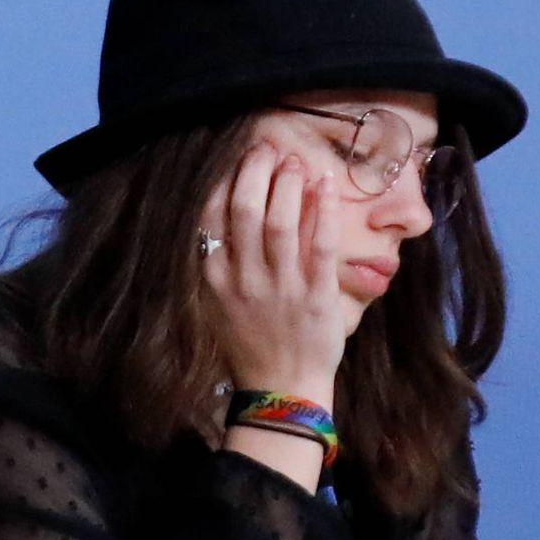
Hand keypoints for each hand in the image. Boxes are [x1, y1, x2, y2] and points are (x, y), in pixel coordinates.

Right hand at [197, 131, 362, 404]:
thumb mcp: (218, 303)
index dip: (227, 179)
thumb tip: (222, 209)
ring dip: (289, 184)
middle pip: (246, 211)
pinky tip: (326, 185)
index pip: (213, 216)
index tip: (241, 157)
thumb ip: (218, 260)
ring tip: (296, 162)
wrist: (280, 391)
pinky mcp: (316, 297)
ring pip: (282, 223)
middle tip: (269, 148)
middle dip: (257, 171)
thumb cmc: (250, 344)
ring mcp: (281, 288)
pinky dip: (323, 211)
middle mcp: (244, 280)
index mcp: (215, 279)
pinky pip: (321, 246)